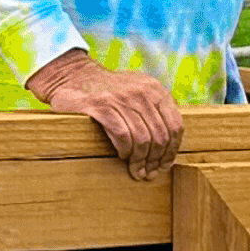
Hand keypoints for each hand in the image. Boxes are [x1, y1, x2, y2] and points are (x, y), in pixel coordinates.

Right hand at [30, 50, 183, 178]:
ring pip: (142, 139)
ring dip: (140, 161)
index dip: (172, 151)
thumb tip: (169, 148)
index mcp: (155, 90)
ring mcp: (121, 98)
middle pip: (160, 136)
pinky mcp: (100, 106)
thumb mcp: (138, 92)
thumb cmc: (108, 92)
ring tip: (136, 171)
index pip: (176, 126)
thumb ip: (155, 111)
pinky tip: (121, 155)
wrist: (73, 76)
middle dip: (155, 161)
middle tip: (148, 174)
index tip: (164, 166)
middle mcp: (142, 92)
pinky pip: (122, 135)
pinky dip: (125, 150)